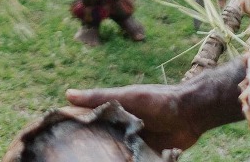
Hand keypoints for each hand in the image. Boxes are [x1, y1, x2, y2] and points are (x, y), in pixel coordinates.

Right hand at [66, 84, 201, 152]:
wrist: (190, 113)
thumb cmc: (156, 99)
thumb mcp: (126, 96)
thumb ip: (99, 97)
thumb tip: (67, 94)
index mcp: (113, 113)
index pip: (89, 122)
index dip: (75, 129)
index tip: (59, 139)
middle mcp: (121, 129)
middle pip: (101, 142)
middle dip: (92, 150)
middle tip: (75, 158)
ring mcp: (134, 144)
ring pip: (116, 155)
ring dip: (110, 159)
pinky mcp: (148, 156)